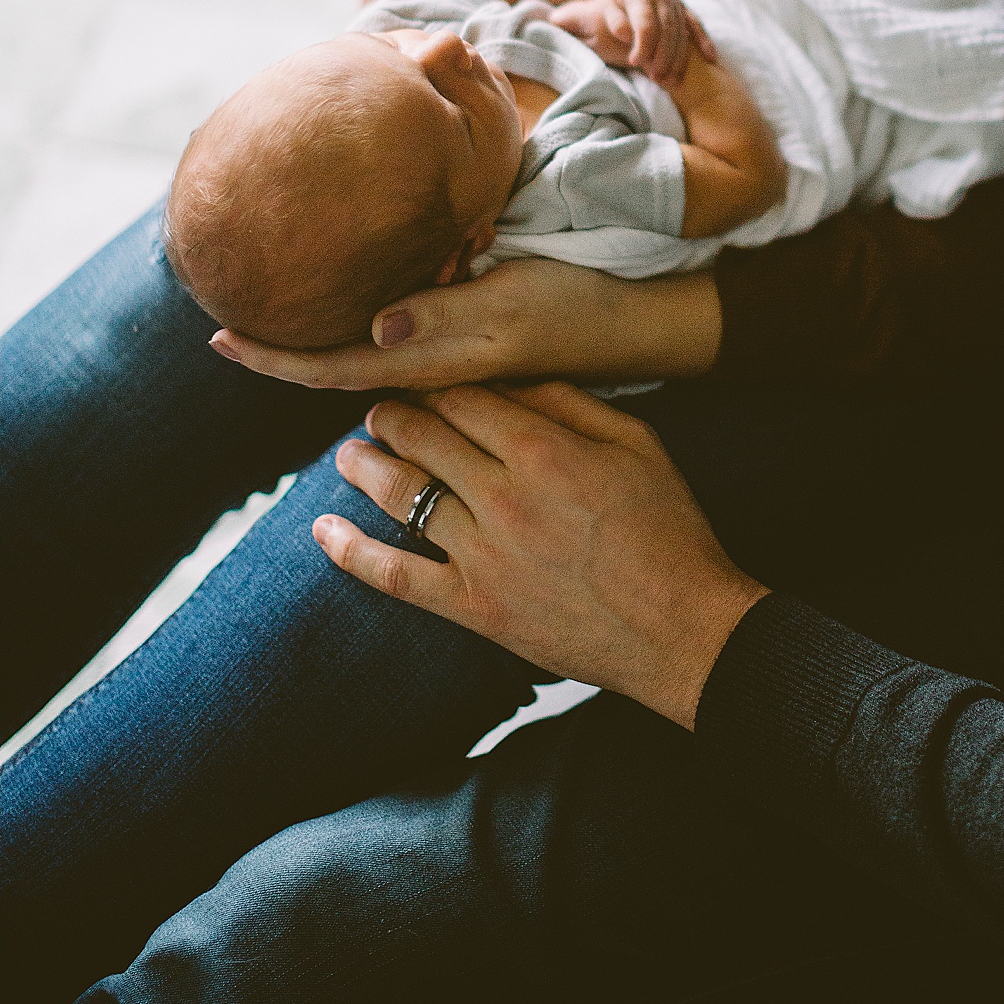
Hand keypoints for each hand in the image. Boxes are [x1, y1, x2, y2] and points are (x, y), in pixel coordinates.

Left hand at [211, 257, 722, 389]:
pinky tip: (361, 344)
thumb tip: (373, 326)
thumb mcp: (517, 303)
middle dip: (284, 357)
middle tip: (223, 335)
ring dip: (319, 357)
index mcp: (439, 360)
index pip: (337, 366)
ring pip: (371, 375)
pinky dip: (368, 356)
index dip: (275, 356)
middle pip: (342, 375)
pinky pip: (409, 372)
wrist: (648, 326)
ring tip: (270, 336)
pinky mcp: (481, 364)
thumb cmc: (585, 303)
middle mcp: (439, 373)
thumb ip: (447, 314)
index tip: (218, 339)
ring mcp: (460, 374)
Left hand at [315, 382, 766, 726]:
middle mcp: (501, 495)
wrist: (681, 627)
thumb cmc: (669, 528)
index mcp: (542, 447)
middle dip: (393, 415)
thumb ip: (570, 402)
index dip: (435, 382)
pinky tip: (322, 529)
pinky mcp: (472, 606)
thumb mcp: (637, 441)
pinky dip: (351, 551)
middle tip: (379, 410)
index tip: (424, 378)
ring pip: (401, 493)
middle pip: (422, 435)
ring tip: (349, 453)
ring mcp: (480, 554)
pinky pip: (395, 575)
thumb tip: (510, 375)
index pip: (462, 394)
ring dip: (365, 465)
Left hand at [551, 0, 713, 89]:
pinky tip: (710, 59)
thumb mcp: (607, 4)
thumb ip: (615, 21)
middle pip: (668, 31)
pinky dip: (704, 41)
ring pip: (682, 32)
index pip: (646, 25)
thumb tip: (626, 37)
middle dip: (663, 58)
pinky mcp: (682, 6)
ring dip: (679, 58)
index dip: (643, 46)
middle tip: (657, 79)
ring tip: (672, 81)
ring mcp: (675, 1)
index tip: (634, 63)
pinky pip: (696, 25)